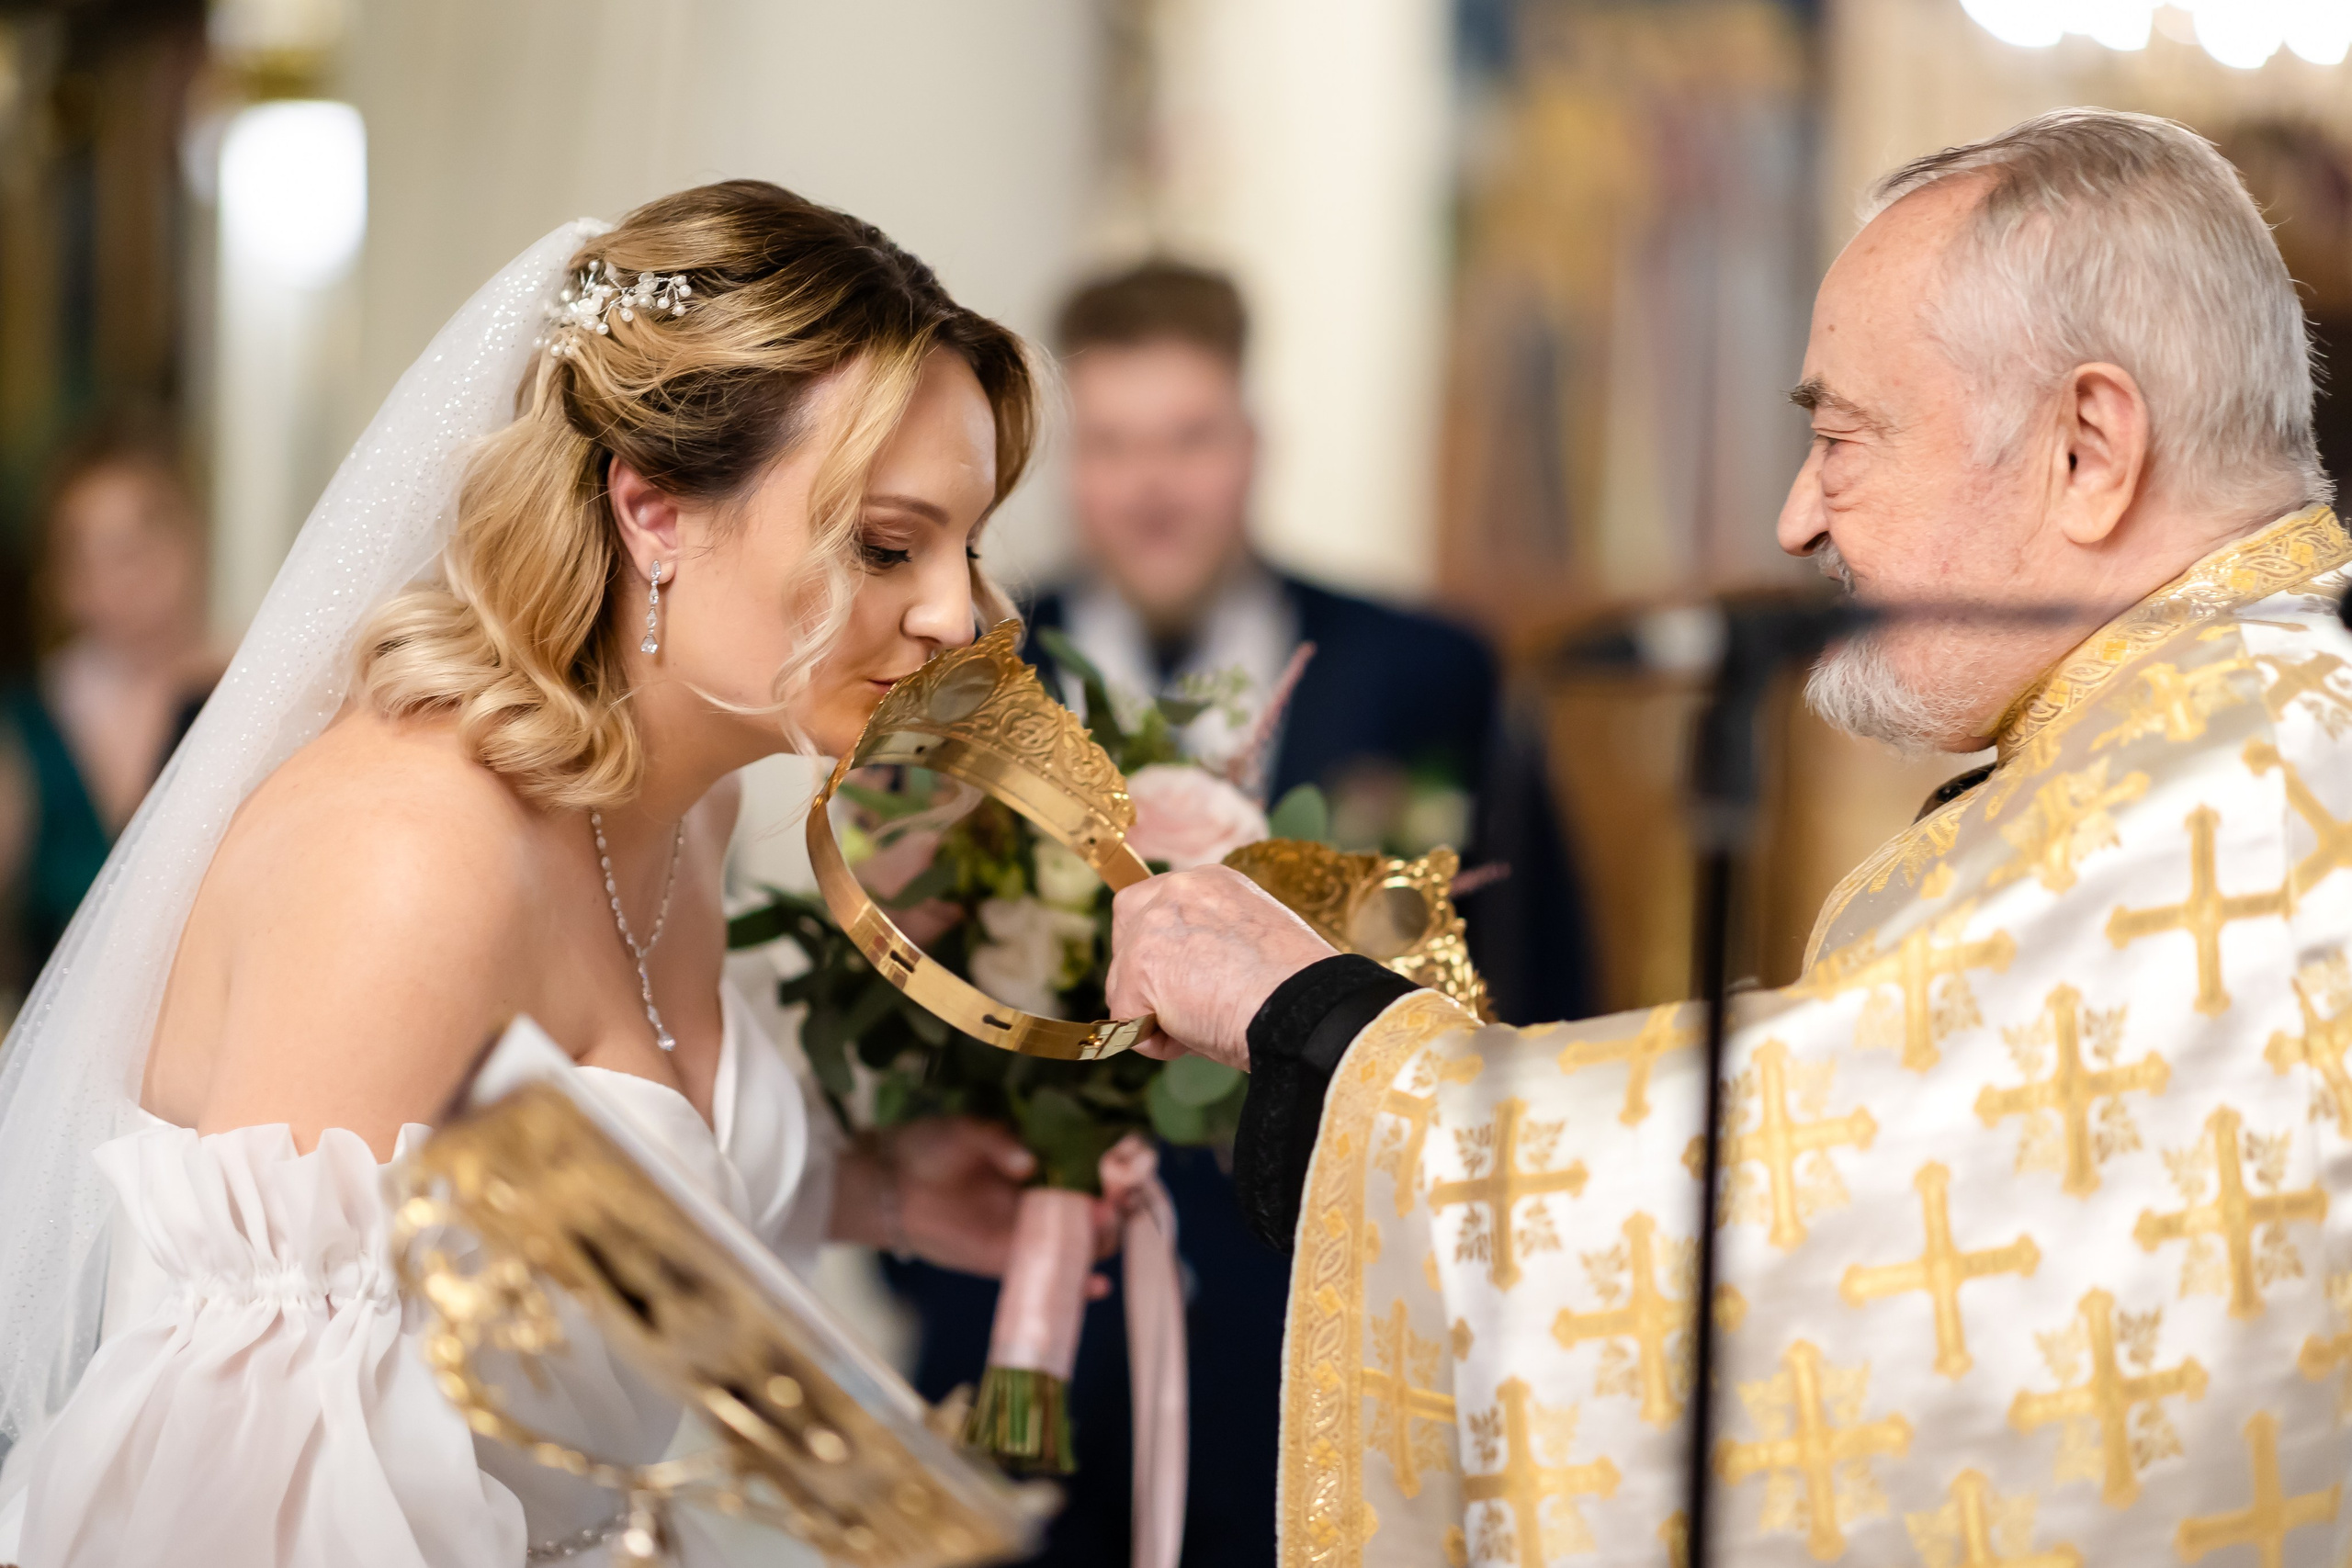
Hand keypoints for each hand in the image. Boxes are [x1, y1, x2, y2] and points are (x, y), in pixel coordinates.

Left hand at [831, 1117, 1116, 1290]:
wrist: (889, 1184)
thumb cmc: (929, 1149)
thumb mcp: (967, 1133)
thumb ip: (999, 1144)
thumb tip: (1029, 1164)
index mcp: (1037, 1166)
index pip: (1088, 1172)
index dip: (1111, 1172)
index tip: (1124, 1167)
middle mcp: (1038, 1201)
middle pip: (1091, 1212)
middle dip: (1113, 1208)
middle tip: (1118, 1201)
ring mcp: (1024, 1234)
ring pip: (1078, 1245)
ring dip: (1101, 1242)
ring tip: (1108, 1228)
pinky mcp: (1005, 1262)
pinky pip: (1047, 1276)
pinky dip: (1076, 1285)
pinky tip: (1097, 1286)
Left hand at [1104, 865, 1337, 1071]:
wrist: (1307, 1008)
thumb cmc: (1295, 991)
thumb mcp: (1252, 946)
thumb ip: (1212, 945)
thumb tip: (1182, 980)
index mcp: (1212, 882)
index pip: (1158, 907)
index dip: (1165, 950)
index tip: (1189, 980)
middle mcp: (1177, 889)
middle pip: (1127, 932)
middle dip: (1145, 976)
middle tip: (1192, 1008)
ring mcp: (1152, 924)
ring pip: (1124, 982)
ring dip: (1158, 1015)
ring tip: (1211, 1022)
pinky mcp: (1138, 965)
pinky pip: (1126, 1022)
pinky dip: (1156, 1043)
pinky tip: (1197, 1037)